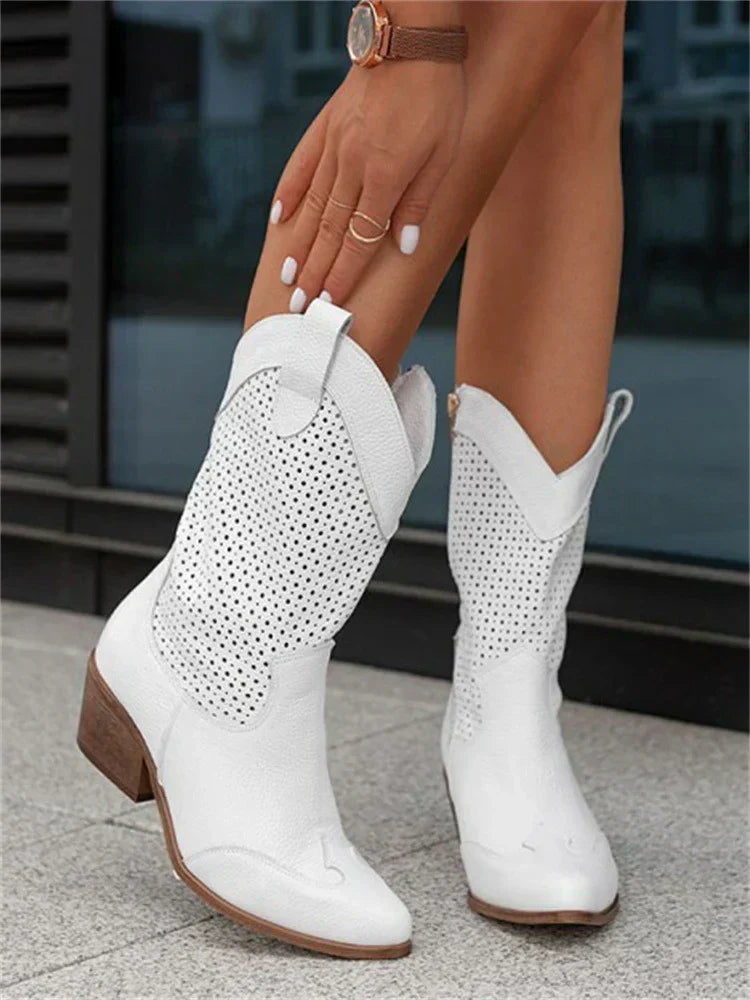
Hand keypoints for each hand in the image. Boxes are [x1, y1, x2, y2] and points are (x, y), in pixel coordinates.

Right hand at [270, 58, 465, 310]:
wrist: (411, 38)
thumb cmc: (438, 97)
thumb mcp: (444, 153)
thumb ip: (419, 202)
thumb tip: (404, 247)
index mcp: (386, 177)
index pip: (360, 239)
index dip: (344, 274)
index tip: (330, 303)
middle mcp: (354, 166)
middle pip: (331, 231)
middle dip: (316, 272)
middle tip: (301, 305)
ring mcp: (334, 147)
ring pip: (313, 207)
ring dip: (300, 246)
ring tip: (288, 276)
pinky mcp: (325, 129)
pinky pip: (301, 168)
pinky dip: (289, 195)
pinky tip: (278, 220)